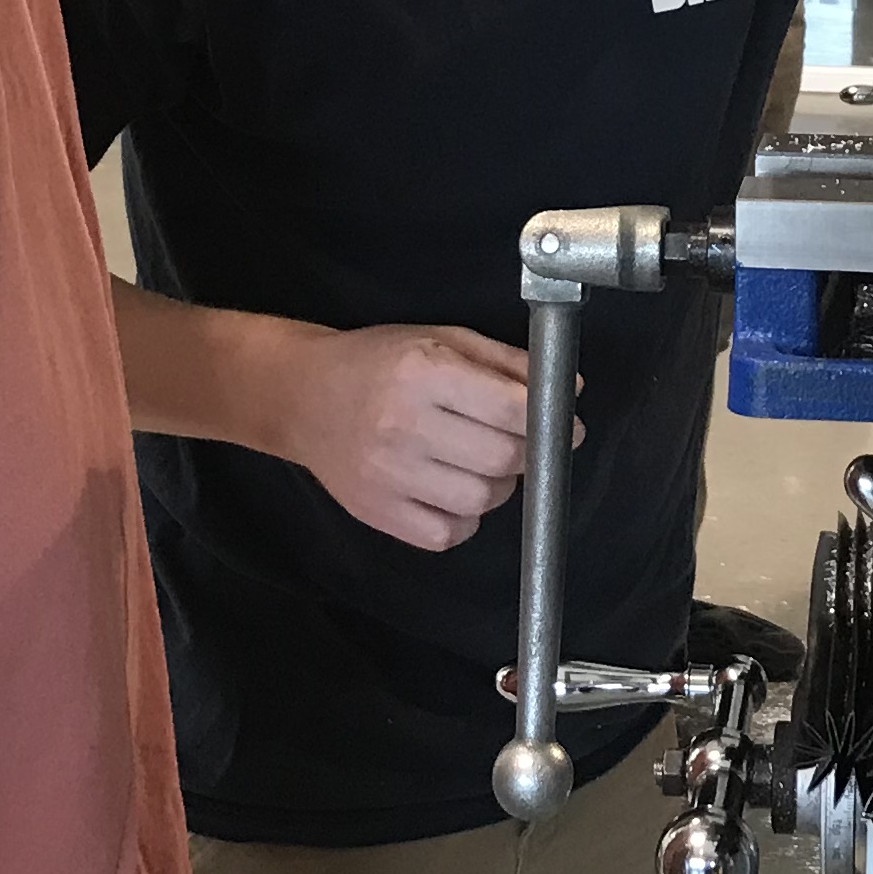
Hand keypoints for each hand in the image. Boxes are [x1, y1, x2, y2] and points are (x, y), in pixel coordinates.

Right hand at [277, 325, 556, 552]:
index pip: (509, 408)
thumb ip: (507, 363)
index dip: (549, 419)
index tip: (565, 423)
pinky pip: (447, 534)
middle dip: (528, 453)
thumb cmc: (377, 362)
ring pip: (480, 501)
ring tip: (480, 463)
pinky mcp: (378, 512)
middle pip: (502, 459)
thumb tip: (570, 389)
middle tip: (521, 442)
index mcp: (423, 372)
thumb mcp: (442, 340)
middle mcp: (404, 425)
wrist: (302, 396)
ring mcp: (388, 474)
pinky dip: (463, 519)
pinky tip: (452, 490)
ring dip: (497, 486)